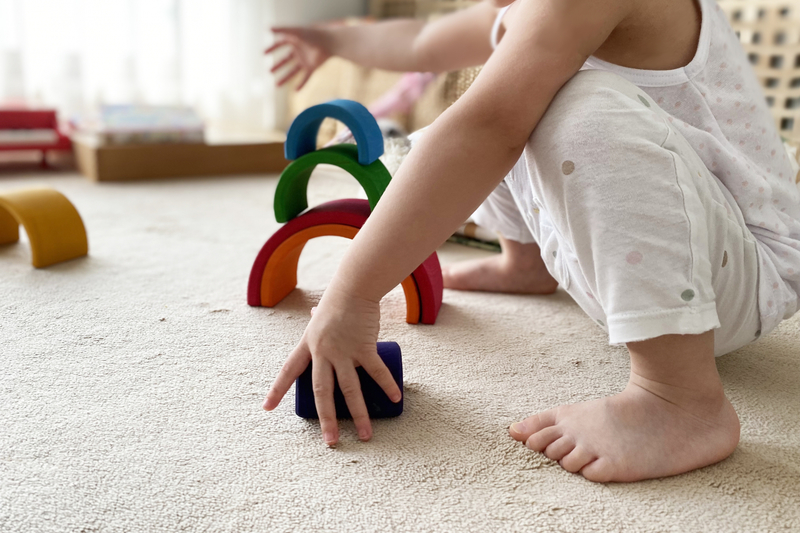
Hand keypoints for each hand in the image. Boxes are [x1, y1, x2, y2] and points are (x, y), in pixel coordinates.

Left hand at [263, 287, 401, 444]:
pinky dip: (387, 385)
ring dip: (359, 414)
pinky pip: (376, 371)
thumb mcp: (320, 313)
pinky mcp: (364, 347)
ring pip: (350, 389)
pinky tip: (395, 399)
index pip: (288, 371)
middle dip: (326, 419)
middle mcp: (323, 352)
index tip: (267, 408)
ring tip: (365, 434)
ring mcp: (343, 351)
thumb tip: (312, 314)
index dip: (277, 390)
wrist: (354, 287)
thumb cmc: (338, 300)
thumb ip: (316, 319)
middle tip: (331, 441)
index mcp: (308, 345)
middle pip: (322, 391)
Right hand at [266, 26, 332, 89]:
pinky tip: (295, 91)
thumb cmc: (312, 35)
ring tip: (276, 85)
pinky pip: (306, 78)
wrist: (329, 42)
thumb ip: (281, 30)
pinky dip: (301, 85)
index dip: (272, 48)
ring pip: (293, 71)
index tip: (263, 53)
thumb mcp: (295, 32)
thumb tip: (267, 29)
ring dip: (285, 78)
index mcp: (294, 41)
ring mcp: (306, 60)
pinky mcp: (313, 67)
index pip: (280, 44)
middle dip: (277, 66)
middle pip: (285, 60)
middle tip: (269, 71)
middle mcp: (299, 52)